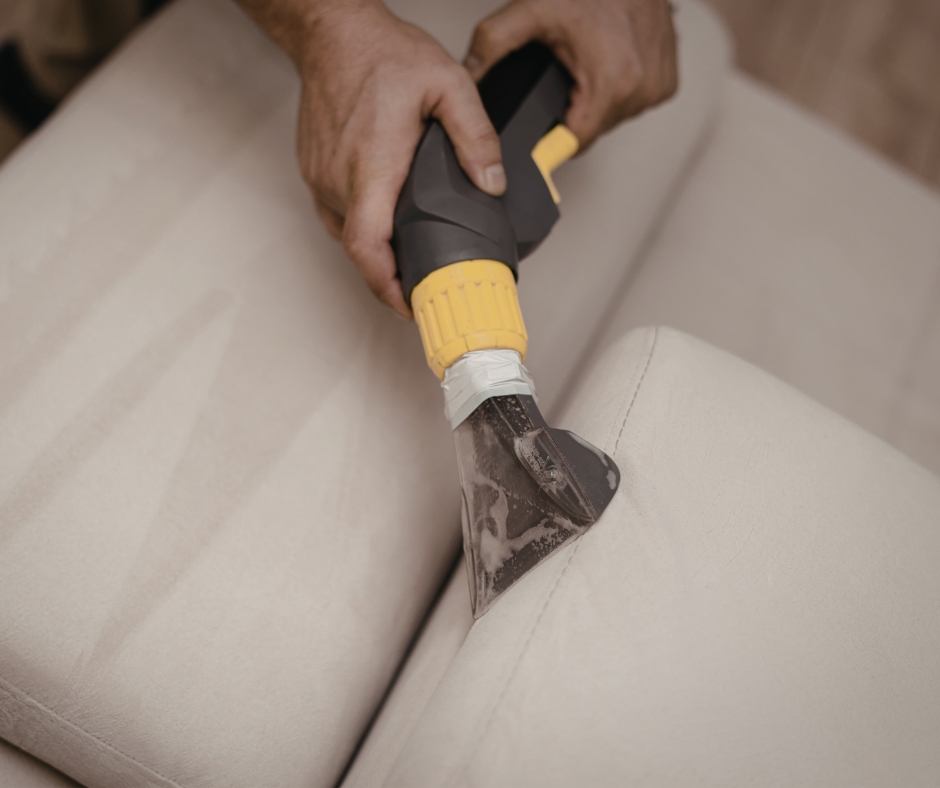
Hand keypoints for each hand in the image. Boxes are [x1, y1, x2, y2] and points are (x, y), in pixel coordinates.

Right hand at [243, 0, 506, 318]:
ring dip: (377, 252)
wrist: (333, 32)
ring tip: (410, 257)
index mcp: (373, 167)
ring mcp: (321, 177)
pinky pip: (337, 215)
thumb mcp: (448, 84)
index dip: (387, 287)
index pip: (369, 248)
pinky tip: (386, 221)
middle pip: (361, 252)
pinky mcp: (314, 172)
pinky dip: (362, 228)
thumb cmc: (382, 54)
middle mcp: (340, 178)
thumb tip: (492, 182)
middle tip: (425, 287)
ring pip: (347, 236)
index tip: (410, 306)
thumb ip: (476, 136)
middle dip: (392, 277)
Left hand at [464, 0, 677, 149]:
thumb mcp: (532, 10)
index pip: (573, 143)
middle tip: (565, 72)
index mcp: (611, 84)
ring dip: (596, 99)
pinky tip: (610, 61)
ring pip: (613, 118)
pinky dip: (620, 88)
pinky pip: (635, 102)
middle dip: (572, 110)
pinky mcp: (668, 82)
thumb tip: (467, 76)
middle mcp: (641, 90)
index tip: (539, 132)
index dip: (550, 138)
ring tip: (588, 61)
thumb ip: (493, 45)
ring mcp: (659, 86)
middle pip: (592, 130)